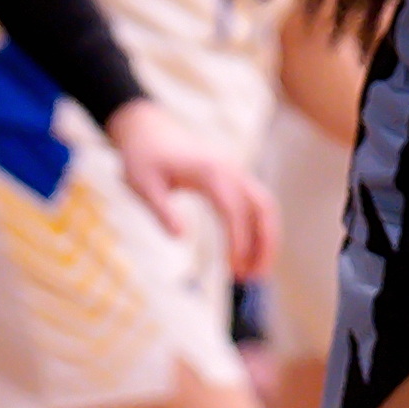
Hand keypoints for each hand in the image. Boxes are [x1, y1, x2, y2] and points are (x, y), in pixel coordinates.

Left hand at [115, 101, 272, 283]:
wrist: (147, 128)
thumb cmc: (142, 158)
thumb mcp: (143, 186)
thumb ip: (162, 211)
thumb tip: (180, 238)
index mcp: (209, 171)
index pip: (234, 209)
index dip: (238, 241)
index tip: (234, 271)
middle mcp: (230, 169)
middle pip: (262, 207)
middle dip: (264, 244)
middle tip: (253, 279)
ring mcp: (235, 172)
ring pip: (264, 206)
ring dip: (265, 239)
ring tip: (254, 273)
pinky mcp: (232, 177)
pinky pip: (256, 203)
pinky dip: (258, 229)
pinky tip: (247, 253)